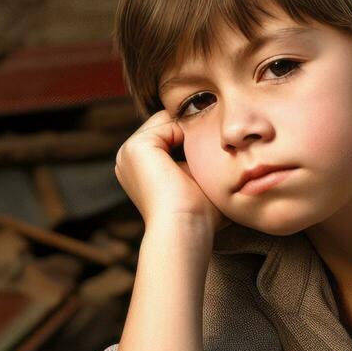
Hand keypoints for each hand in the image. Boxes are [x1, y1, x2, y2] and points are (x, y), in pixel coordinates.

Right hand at [115, 110, 227, 233]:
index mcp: (138, 167)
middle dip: (192, 129)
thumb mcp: (196, 181)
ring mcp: (128, 151)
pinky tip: (195, 158)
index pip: (168, 134)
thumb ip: (198, 160)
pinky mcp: (136, 148)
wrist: (185, 229)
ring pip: (169, 121)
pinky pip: (168, 123)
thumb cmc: (197, 215)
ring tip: (205, 155)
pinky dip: (187, 134)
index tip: (216, 147)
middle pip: (167, 124)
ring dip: (192, 132)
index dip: (194, 136)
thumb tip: (224, 146)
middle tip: (215, 145)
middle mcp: (128, 158)